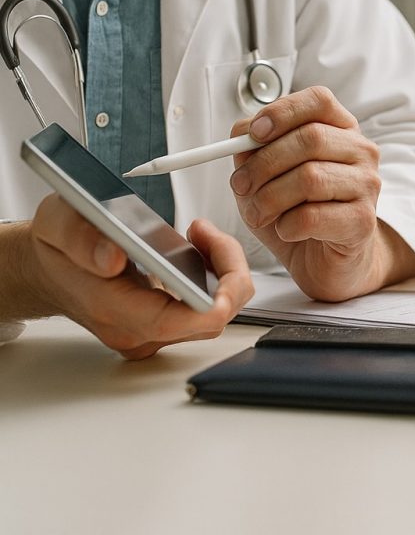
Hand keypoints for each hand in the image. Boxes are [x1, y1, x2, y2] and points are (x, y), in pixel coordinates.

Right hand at [24, 195, 251, 359]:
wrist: (46, 271)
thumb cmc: (55, 249)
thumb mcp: (56, 222)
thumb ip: (80, 238)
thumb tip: (110, 258)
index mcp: (109, 308)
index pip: (172, 321)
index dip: (211, 303)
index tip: (226, 276)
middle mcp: (133, 330)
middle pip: (207, 319)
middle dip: (225, 271)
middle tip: (204, 231)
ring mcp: (148, 333)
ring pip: (212, 314)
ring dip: (221, 273)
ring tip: (200, 235)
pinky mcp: (159, 328)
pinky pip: (203, 310)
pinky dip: (213, 279)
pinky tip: (198, 250)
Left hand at [229, 86, 414, 301]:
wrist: (326, 260)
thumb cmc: (298, 211)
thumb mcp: (267, 174)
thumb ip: (254, 149)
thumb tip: (242, 138)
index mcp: (340, 129)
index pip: (319, 100)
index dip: (282, 112)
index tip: (254, 133)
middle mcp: (361, 152)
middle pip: (310, 139)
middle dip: (263, 164)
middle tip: (241, 186)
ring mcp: (367, 185)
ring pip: (310, 178)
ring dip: (269, 198)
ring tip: (257, 214)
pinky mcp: (362, 222)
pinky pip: (313, 216)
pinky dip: (286, 225)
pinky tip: (286, 230)